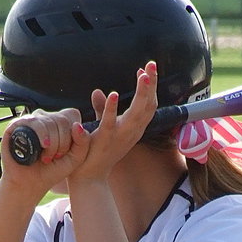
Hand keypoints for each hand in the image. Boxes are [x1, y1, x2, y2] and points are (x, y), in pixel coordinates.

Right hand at [0, 107, 88, 196]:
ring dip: (53, 143)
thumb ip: (83, 144)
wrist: (29, 185)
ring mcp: (32, 121)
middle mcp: (45, 119)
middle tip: (55, 158)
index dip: (73, 135)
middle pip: (62, 120)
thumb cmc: (50, 172)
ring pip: (50, 121)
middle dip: (63, 143)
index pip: (72, 116)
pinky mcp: (17, 124)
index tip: (66, 153)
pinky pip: (35, 122)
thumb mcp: (74, 160)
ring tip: (46, 157)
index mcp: (59, 124)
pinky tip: (43, 147)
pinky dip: (42, 135)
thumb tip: (77, 125)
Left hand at [67, 62, 158, 185]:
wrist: (89, 178)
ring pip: (136, 114)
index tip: (147, 69)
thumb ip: (102, 109)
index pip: (149, 105)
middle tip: (151, 64)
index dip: (151, 87)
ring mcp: (119, 137)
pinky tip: (114, 94)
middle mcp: (131, 133)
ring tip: (143, 74)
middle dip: (152, 84)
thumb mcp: (102, 128)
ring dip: (141, 93)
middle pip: (148, 106)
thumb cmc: (96, 153)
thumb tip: (98, 91)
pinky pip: (110, 123)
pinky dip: (112, 109)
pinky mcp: (104, 141)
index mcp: (134, 129)